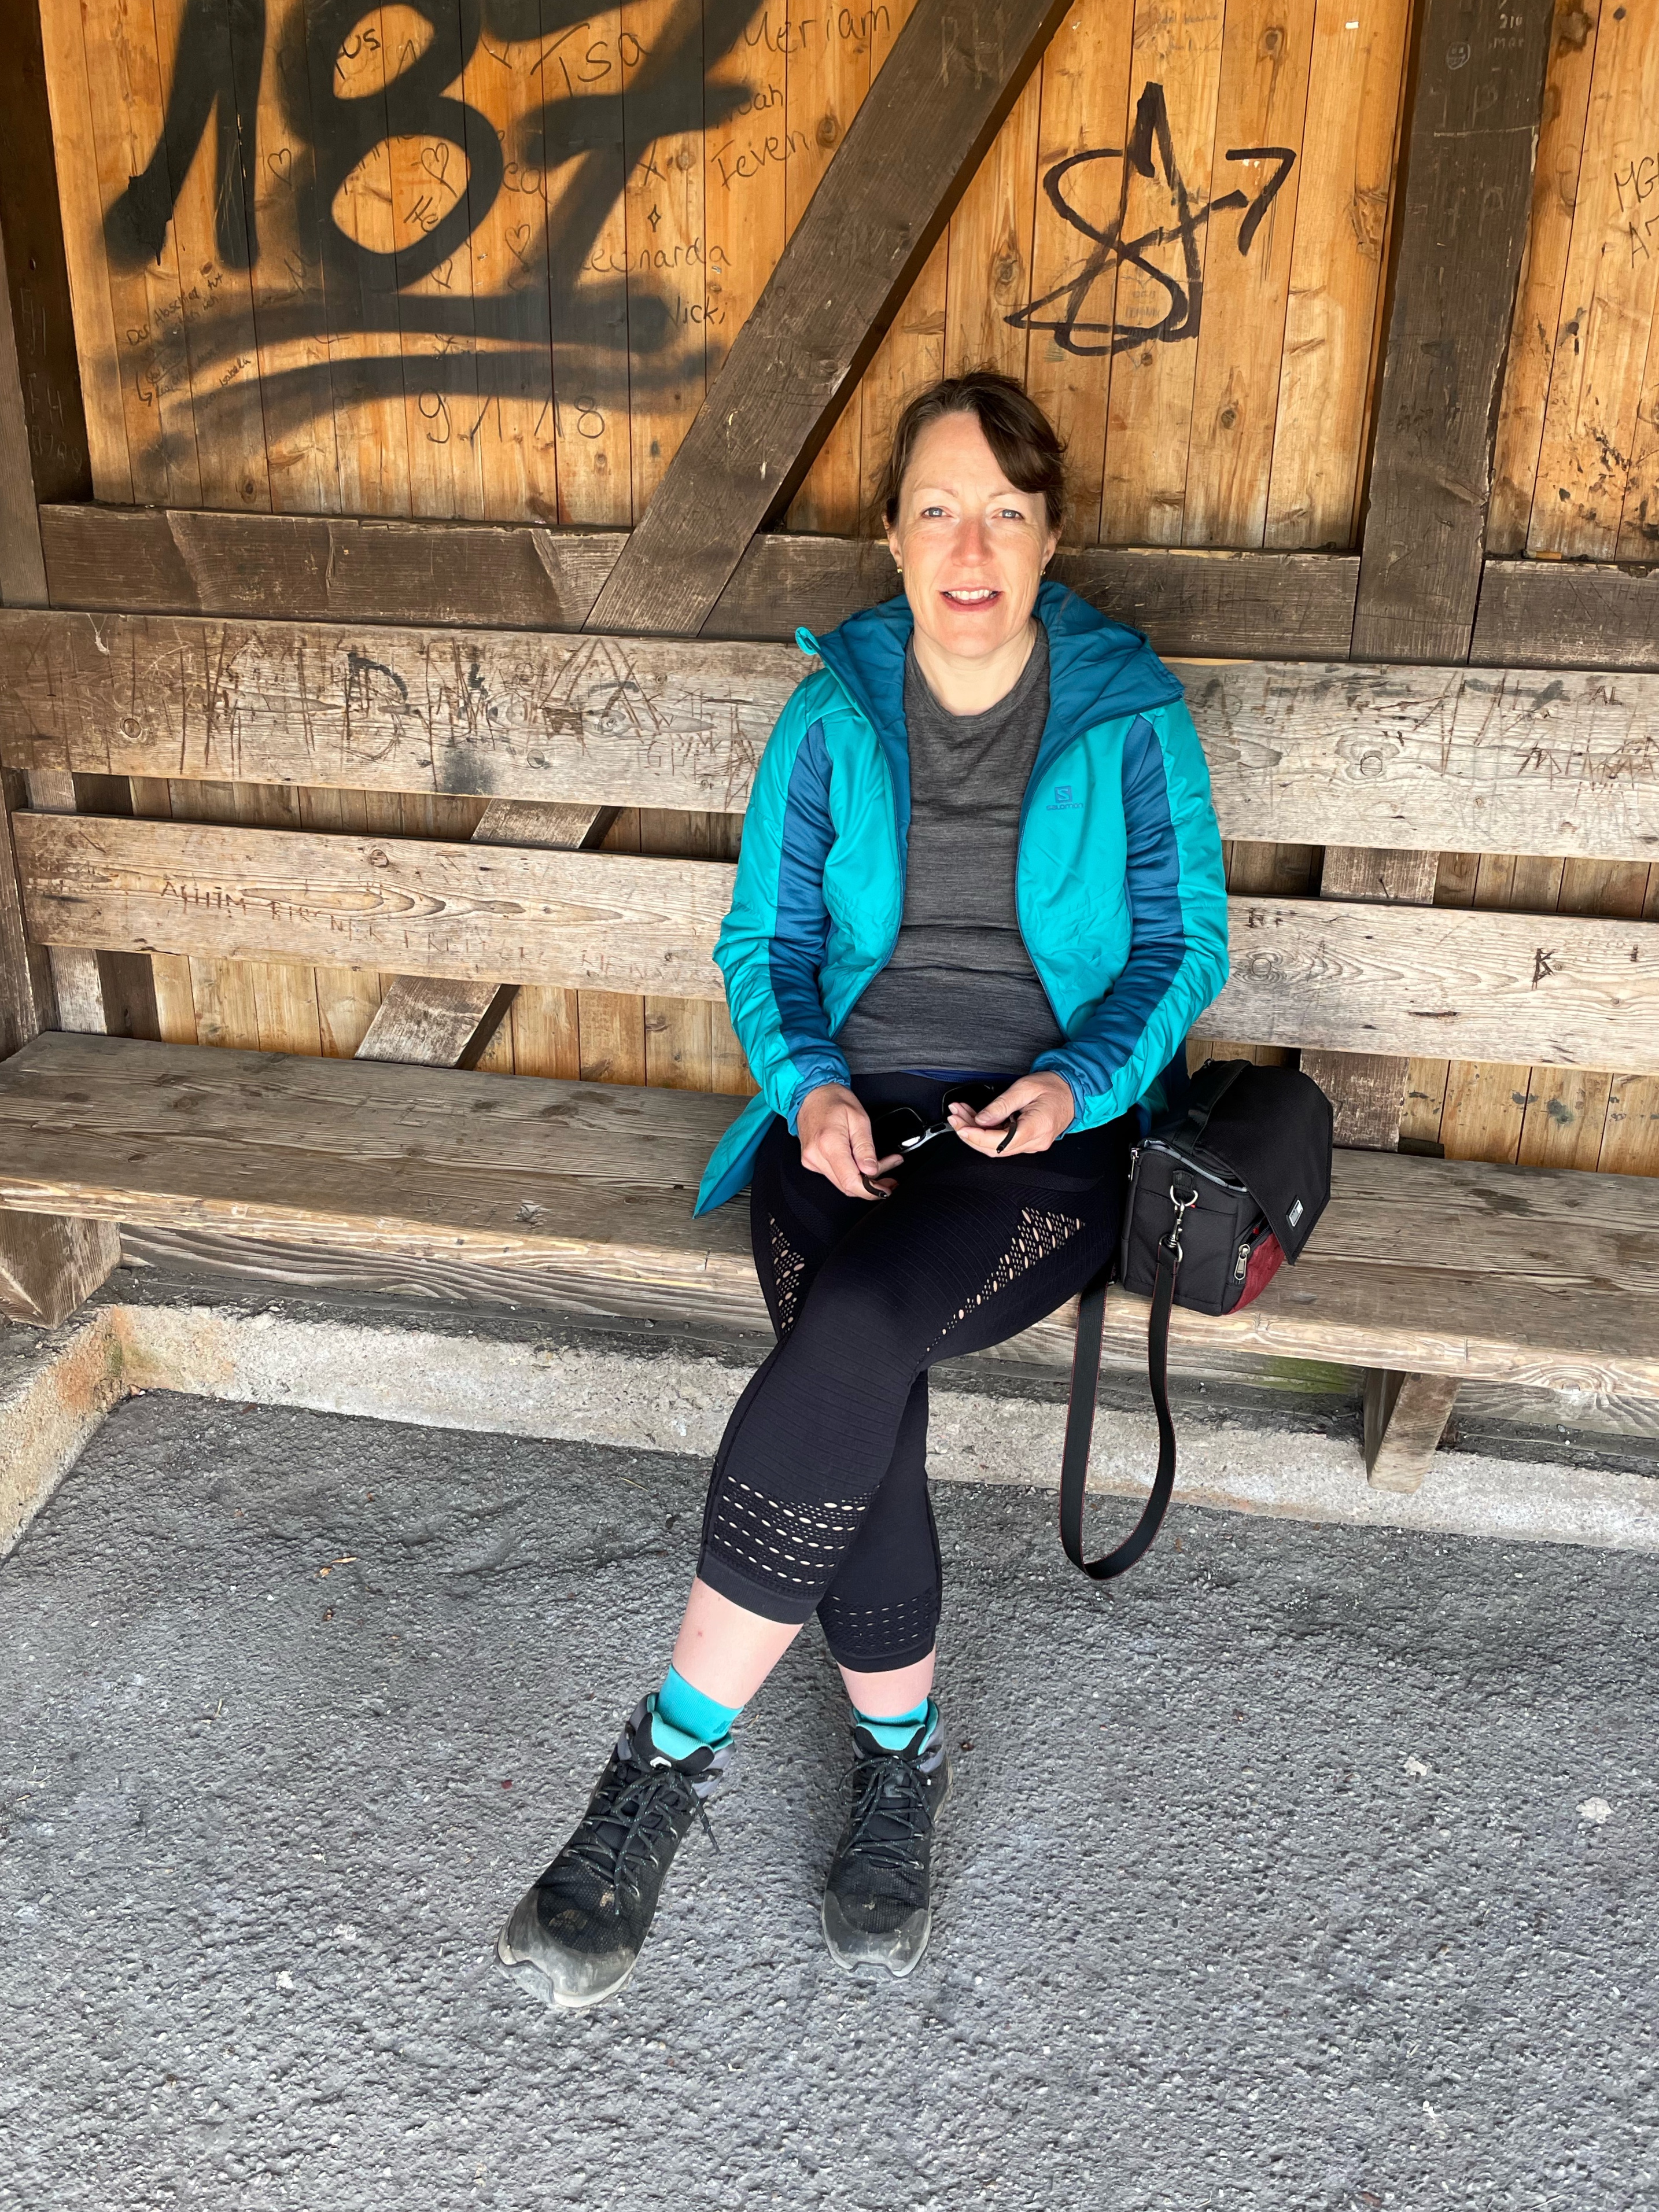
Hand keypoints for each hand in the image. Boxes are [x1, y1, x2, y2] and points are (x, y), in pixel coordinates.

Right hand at [797, 1083, 903, 1198]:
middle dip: (871, 1184)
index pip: (850, 1181)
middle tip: (889, 1175)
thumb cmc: (833, 1100)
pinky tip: (862, 1163)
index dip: (870, 1190)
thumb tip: (871, 1170)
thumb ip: (865, 1147)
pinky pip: (834, 1175)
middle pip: (847, 1186)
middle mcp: (816, 1155)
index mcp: (829, 1144)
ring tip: (880, 1165)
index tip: (886, 1188)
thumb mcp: (859, 1118)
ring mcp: (811, 1160)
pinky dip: (851, 1172)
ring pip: (841, 1183)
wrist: (811, 1093)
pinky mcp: (811, 1161)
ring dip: (863, 1178)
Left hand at [947, 1071, 1075, 1158]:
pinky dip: (986, 1132)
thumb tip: (981, 1120)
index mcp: (1037, 1127)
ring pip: (996, 1147)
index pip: (1000, 1142)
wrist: (1072, 1092)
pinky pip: (1002, 1143)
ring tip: (961, 1114)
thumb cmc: (1053, 1087)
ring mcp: (1032, 1144)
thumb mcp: (1025, 1087)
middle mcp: (1035, 1142)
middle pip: (994, 1149)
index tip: (961, 1126)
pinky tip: (975, 1119)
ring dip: (975, 1133)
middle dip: (970, 1134)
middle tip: (955, 1117)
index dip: (976, 1136)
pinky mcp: (1028, 1142)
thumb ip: (1001, 1105)